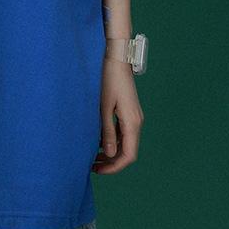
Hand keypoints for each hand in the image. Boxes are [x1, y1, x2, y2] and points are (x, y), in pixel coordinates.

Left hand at [91, 59, 142, 174]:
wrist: (117, 58)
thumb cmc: (108, 80)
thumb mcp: (104, 107)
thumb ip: (107, 132)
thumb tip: (110, 155)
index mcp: (132, 123)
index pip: (128, 155)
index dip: (114, 167)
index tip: (98, 170)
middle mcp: (136, 122)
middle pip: (128, 151)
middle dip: (111, 161)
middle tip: (92, 166)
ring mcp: (134, 116)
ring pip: (125, 142)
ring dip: (111, 151)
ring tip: (92, 155)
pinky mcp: (129, 111)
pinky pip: (123, 132)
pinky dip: (112, 140)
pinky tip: (98, 140)